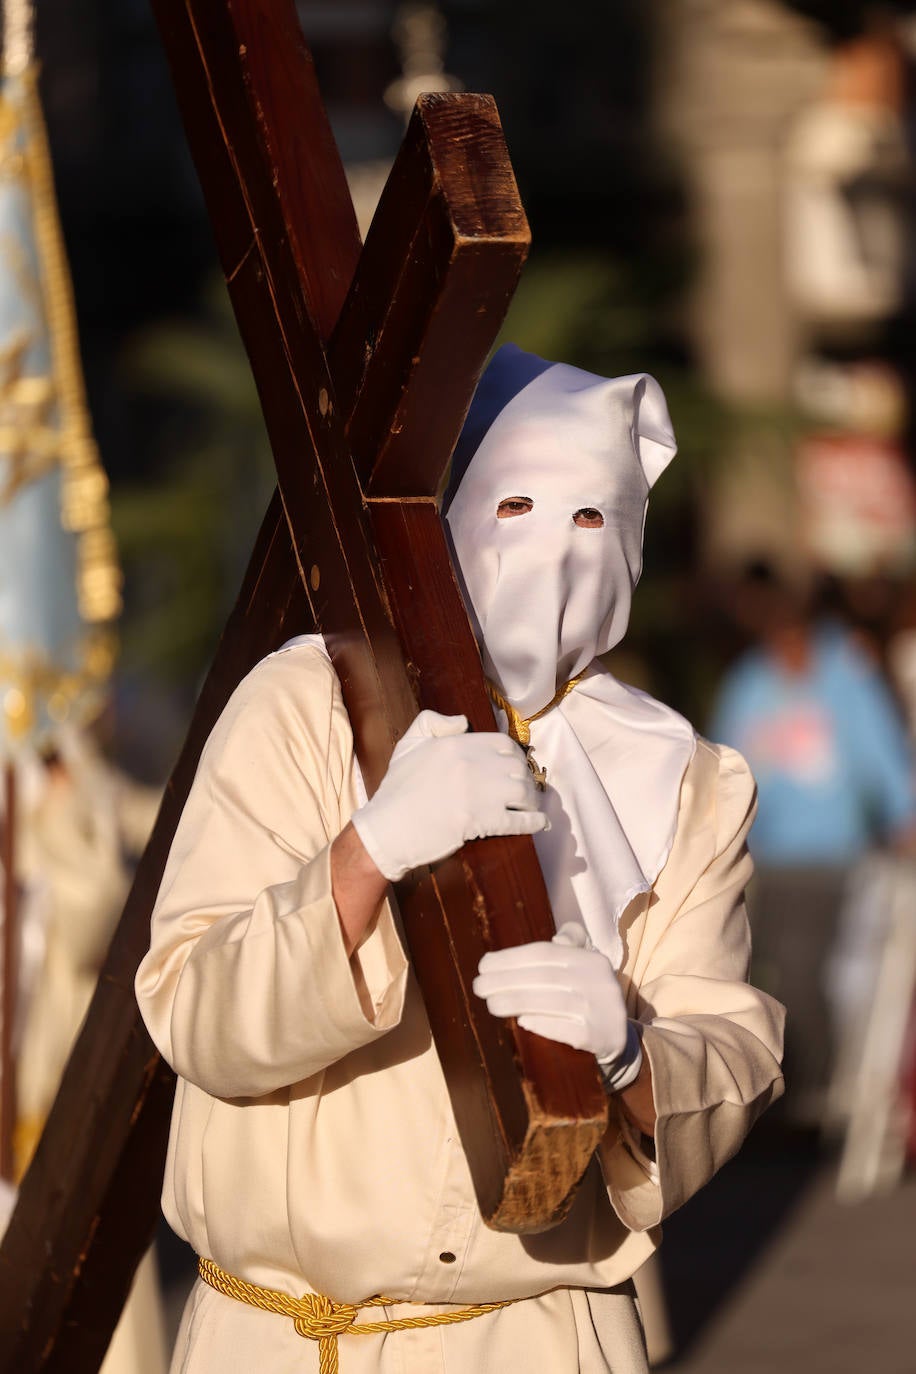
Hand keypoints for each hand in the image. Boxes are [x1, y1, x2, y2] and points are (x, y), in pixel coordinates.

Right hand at [351, 710, 545, 881]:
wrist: (387, 829)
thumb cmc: (397, 789)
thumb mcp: (409, 744)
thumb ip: (433, 722)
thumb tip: (463, 721)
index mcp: (456, 745)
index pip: (503, 744)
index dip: (514, 755)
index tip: (514, 767)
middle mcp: (472, 765)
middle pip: (518, 767)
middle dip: (525, 778)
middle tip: (525, 788)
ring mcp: (479, 794)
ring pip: (523, 791)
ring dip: (531, 799)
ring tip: (531, 805)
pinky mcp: (482, 822)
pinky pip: (519, 820)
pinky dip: (533, 822)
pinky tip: (538, 823)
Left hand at [473, 922, 628, 1062]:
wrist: (619, 1037)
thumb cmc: (588, 996)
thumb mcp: (584, 966)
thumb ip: (569, 945)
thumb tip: (546, 944)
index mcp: (591, 959)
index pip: (546, 953)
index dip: (512, 958)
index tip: (483, 965)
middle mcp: (598, 981)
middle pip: (545, 977)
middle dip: (506, 980)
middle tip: (478, 987)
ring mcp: (602, 1009)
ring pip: (553, 1002)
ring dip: (517, 1002)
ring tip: (491, 1005)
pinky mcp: (600, 1036)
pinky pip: (567, 1029)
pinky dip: (543, 1024)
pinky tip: (522, 1022)